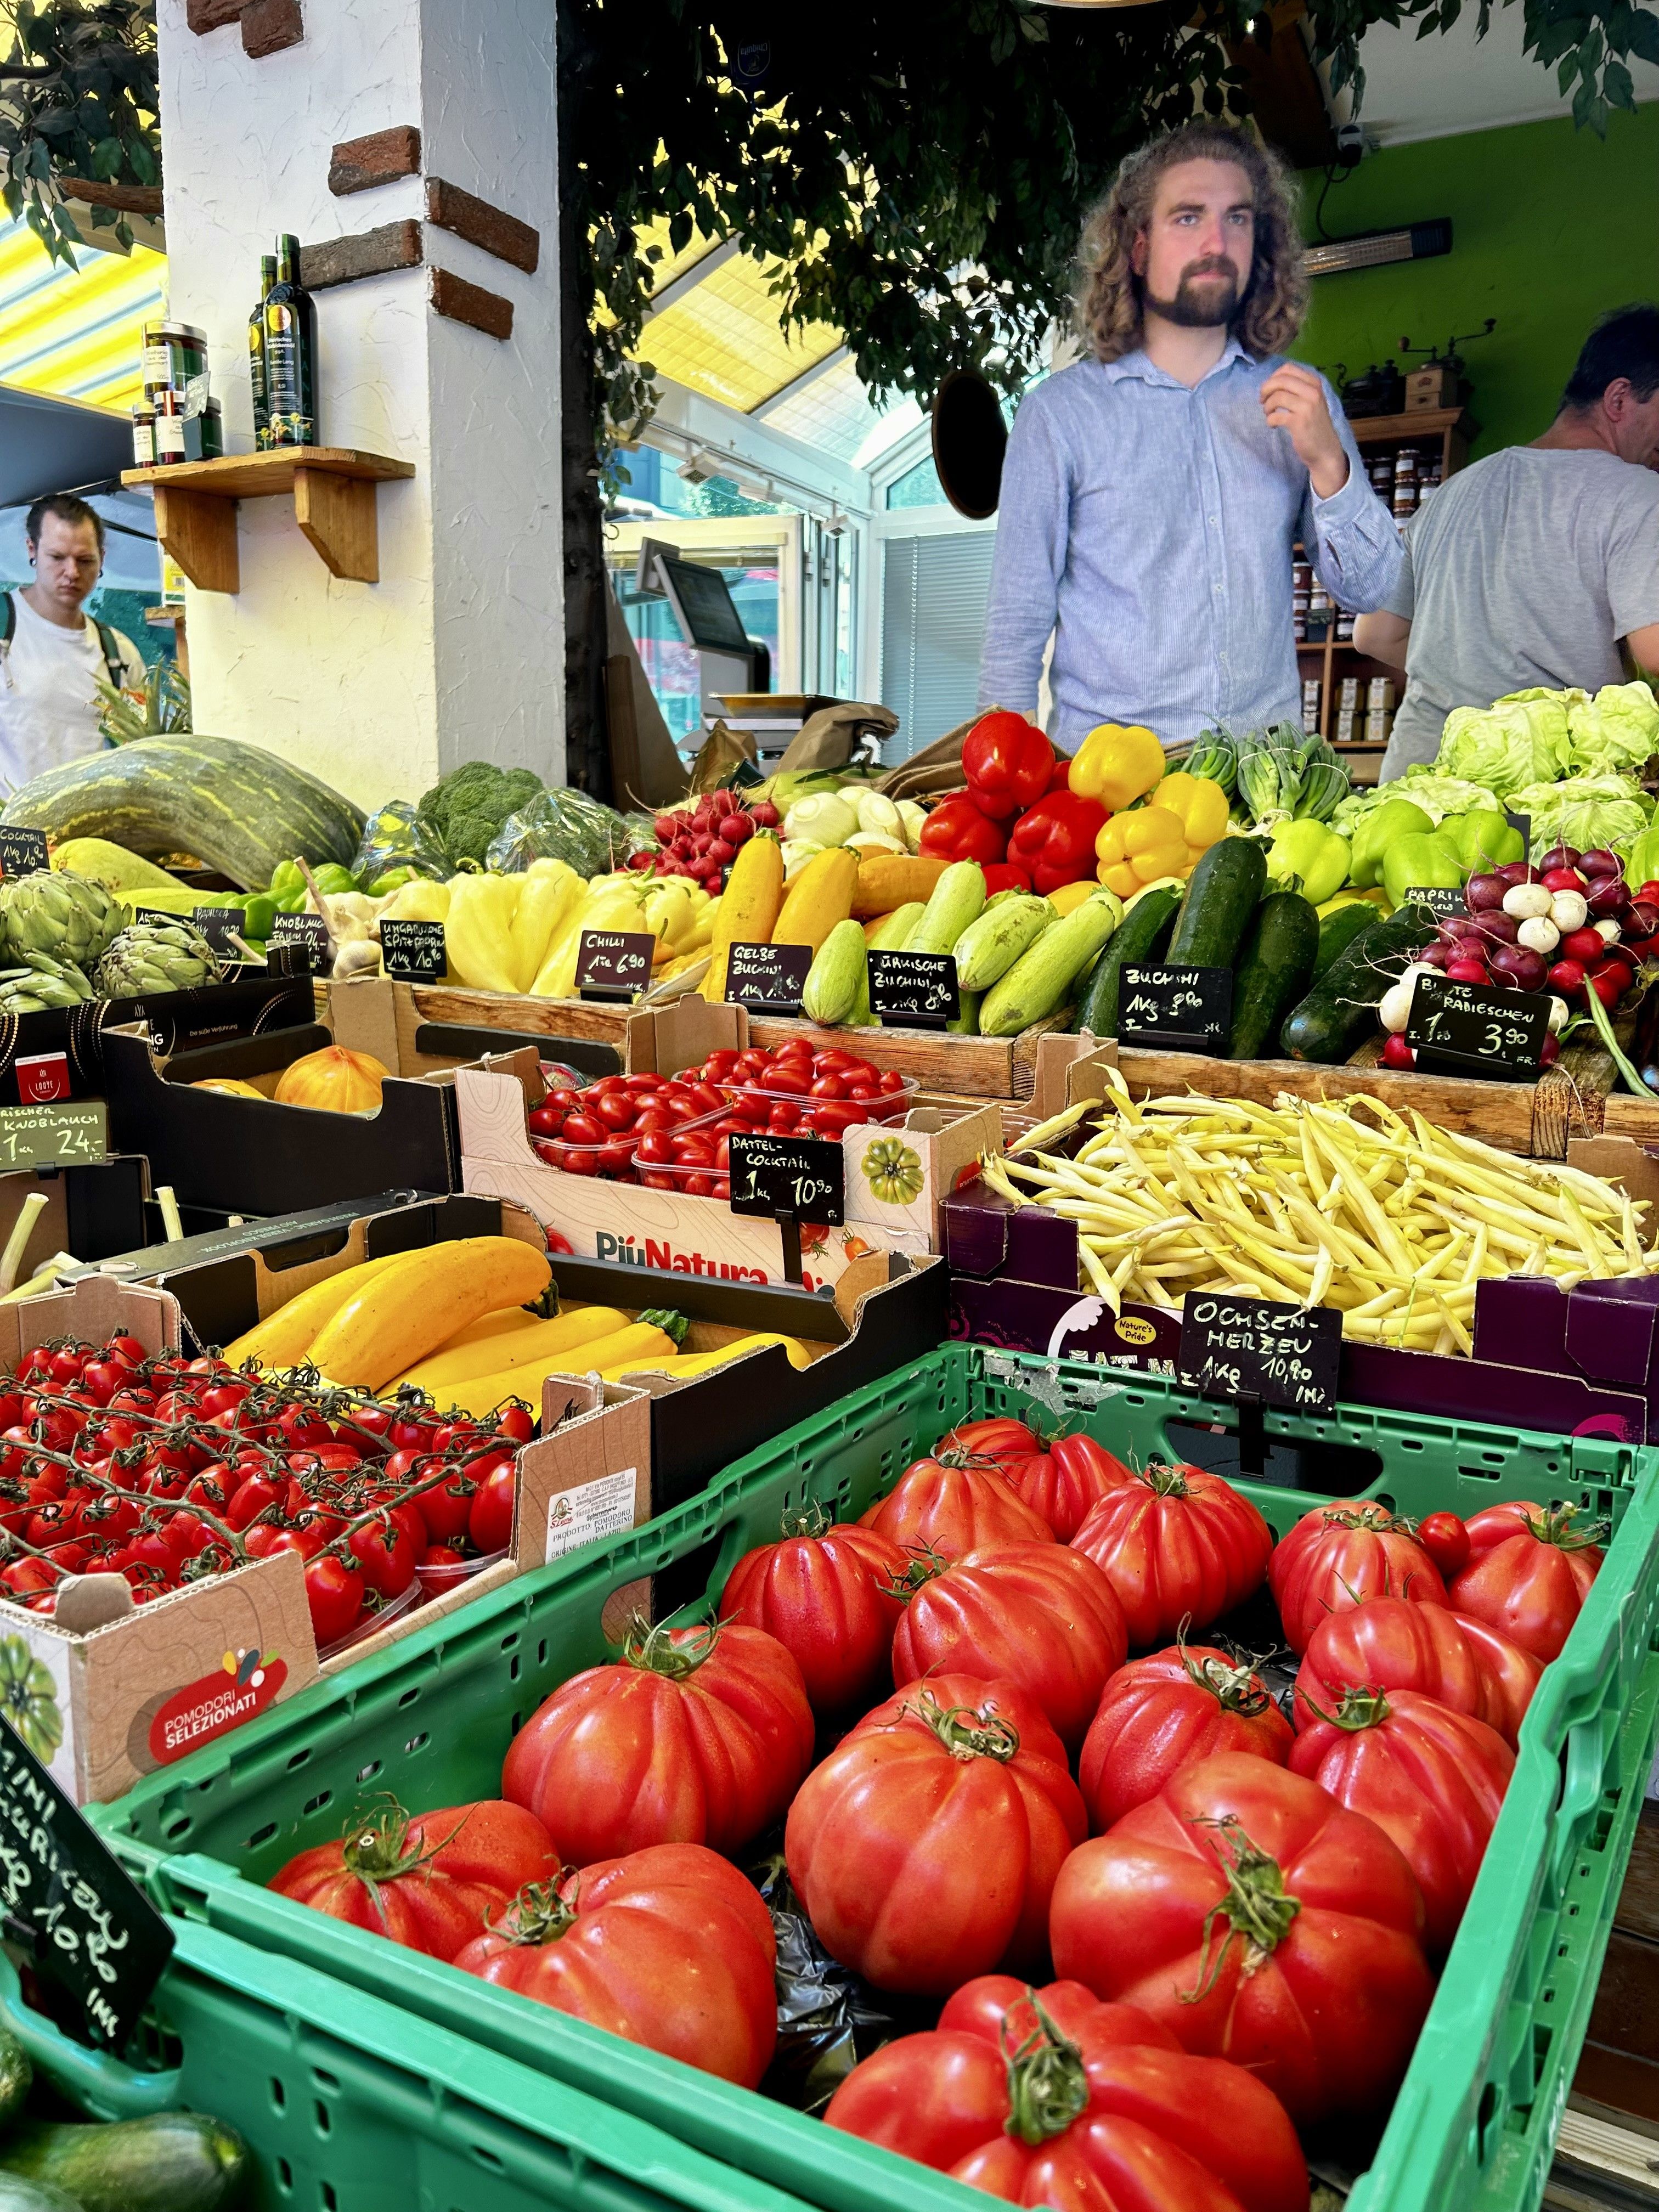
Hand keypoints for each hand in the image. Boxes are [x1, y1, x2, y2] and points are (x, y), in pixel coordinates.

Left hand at [1260, 363, 1348, 499]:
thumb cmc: (1314, 424)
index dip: (1273, 377)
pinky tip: (1274, 425)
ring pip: (1277, 397)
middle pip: (1281, 380)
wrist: (1325, 449)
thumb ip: (1296, 389)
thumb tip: (1271, 382)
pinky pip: (1275, 415)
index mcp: (1314, 383)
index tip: (1268, 389)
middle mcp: (1313, 391)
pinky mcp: (1299, 422)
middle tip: (1262, 401)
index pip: (1288, 368)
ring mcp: (1307, 406)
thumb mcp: (1311, 400)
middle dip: (1266, 389)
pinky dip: (1270, 420)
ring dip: (1267, 406)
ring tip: (1269, 414)